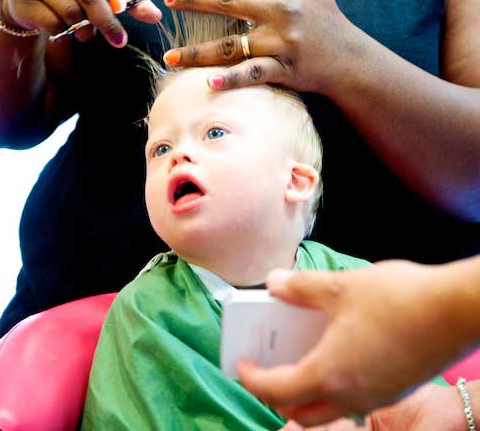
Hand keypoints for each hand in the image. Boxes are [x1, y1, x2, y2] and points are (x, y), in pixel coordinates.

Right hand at [2, 0, 161, 47]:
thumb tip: (156, 16)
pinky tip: (64, 30)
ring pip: (69, 10)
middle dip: (106, 21)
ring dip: (84, 29)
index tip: (122, 10)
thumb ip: (128, 0)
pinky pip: (49, 20)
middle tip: (119, 40)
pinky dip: (62, 31)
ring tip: (87, 35)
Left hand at [162, 0, 356, 94]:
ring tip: (171, 58)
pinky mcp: (286, 69)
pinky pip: (254, 74)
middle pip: (230, 6)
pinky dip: (232, 79)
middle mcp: (281, 15)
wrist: (352, 60)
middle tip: (168, 6)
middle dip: (195, 4)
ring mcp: (282, 43)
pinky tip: (210, 82)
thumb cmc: (329, 21)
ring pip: (233, 46)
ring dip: (199, 52)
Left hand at [237, 261, 471, 425]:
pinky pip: (354, 400)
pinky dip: (335, 385)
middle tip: (266, 367)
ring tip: (300, 357)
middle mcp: (350, 396)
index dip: (252, 378)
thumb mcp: (342, 287)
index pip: (277, 389)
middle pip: (301, 411)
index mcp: (329, 373)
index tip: (241, 364)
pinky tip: (339, 351)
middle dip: (277, 395)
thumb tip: (273, 283)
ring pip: (330, 410)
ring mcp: (376, 397)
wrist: (453, 310)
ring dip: (307, 393)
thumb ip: (302, 288)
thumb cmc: (396, 298)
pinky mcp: (395, 389)